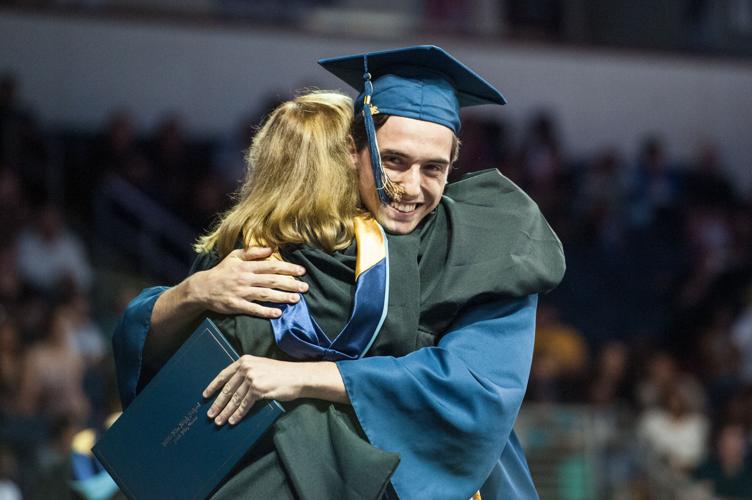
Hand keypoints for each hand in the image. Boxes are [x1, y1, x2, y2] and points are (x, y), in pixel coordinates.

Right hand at [189, 247, 308, 318]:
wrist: (202, 288)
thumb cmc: (222, 271)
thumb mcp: (235, 256)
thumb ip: (253, 252)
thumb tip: (271, 248)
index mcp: (247, 266)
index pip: (271, 266)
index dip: (288, 268)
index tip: (302, 271)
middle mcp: (246, 279)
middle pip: (272, 281)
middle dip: (290, 284)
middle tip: (305, 287)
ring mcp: (241, 292)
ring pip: (265, 295)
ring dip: (282, 297)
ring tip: (296, 299)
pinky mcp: (236, 305)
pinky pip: (253, 309)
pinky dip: (265, 311)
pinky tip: (278, 313)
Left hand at [203, 355, 302, 425]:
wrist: (298, 377)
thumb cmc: (282, 374)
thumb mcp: (261, 367)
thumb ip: (247, 373)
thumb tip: (233, 389)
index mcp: (245, 361)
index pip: (224, 374)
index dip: (213, 386)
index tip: (205, 396)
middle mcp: (246, 367)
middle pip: (227, 389)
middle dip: (218, 403)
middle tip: (210, 414)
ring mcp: (252, 377)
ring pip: (234, 399)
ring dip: (226, 412)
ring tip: (219, 421)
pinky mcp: (258, 388)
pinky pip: (244, 405)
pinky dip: (238, 414)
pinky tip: (233, 421)